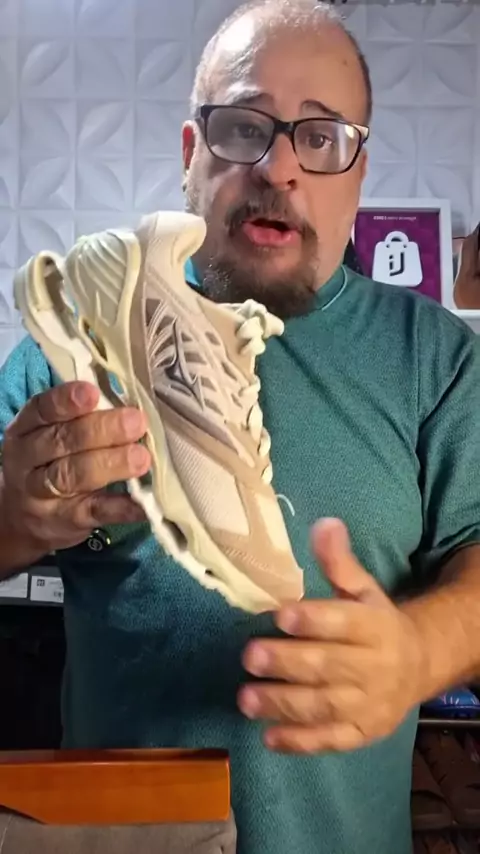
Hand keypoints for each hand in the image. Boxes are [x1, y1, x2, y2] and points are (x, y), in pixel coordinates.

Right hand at [1, 381, 150, 555]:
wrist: (21, 519)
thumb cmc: (48, 463)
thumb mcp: (50, 436)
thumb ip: (82, 419)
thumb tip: (131, 405)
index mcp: (26, 429)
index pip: (42, 410)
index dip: (66, 401)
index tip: (93, 393)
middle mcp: (28, 460)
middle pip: (61, 441)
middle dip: (101, 430)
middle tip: (135, 423)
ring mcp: (43, 494)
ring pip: (73, 476)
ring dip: (110, 465)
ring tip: (141, 458)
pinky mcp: (66, 520)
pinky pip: (95, 511)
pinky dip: (122, 507)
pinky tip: (143, 502)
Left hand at [238, 518, 424, 753]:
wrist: (418, 667)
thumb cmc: (376, 622)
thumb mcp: (364, 589)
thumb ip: (339, 562)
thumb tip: (323, 523)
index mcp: (378, 626)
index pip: (346, 622)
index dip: (313, 619)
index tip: (279, 614)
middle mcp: (378, 668)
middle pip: (330, 666)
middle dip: (288, 662)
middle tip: (248, 655)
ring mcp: (371, 705)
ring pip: (326, 706)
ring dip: (283, 704)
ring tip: (245, 698)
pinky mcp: (363, 734)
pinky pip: (331, 741)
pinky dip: (300, 742)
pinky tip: (267, 737)